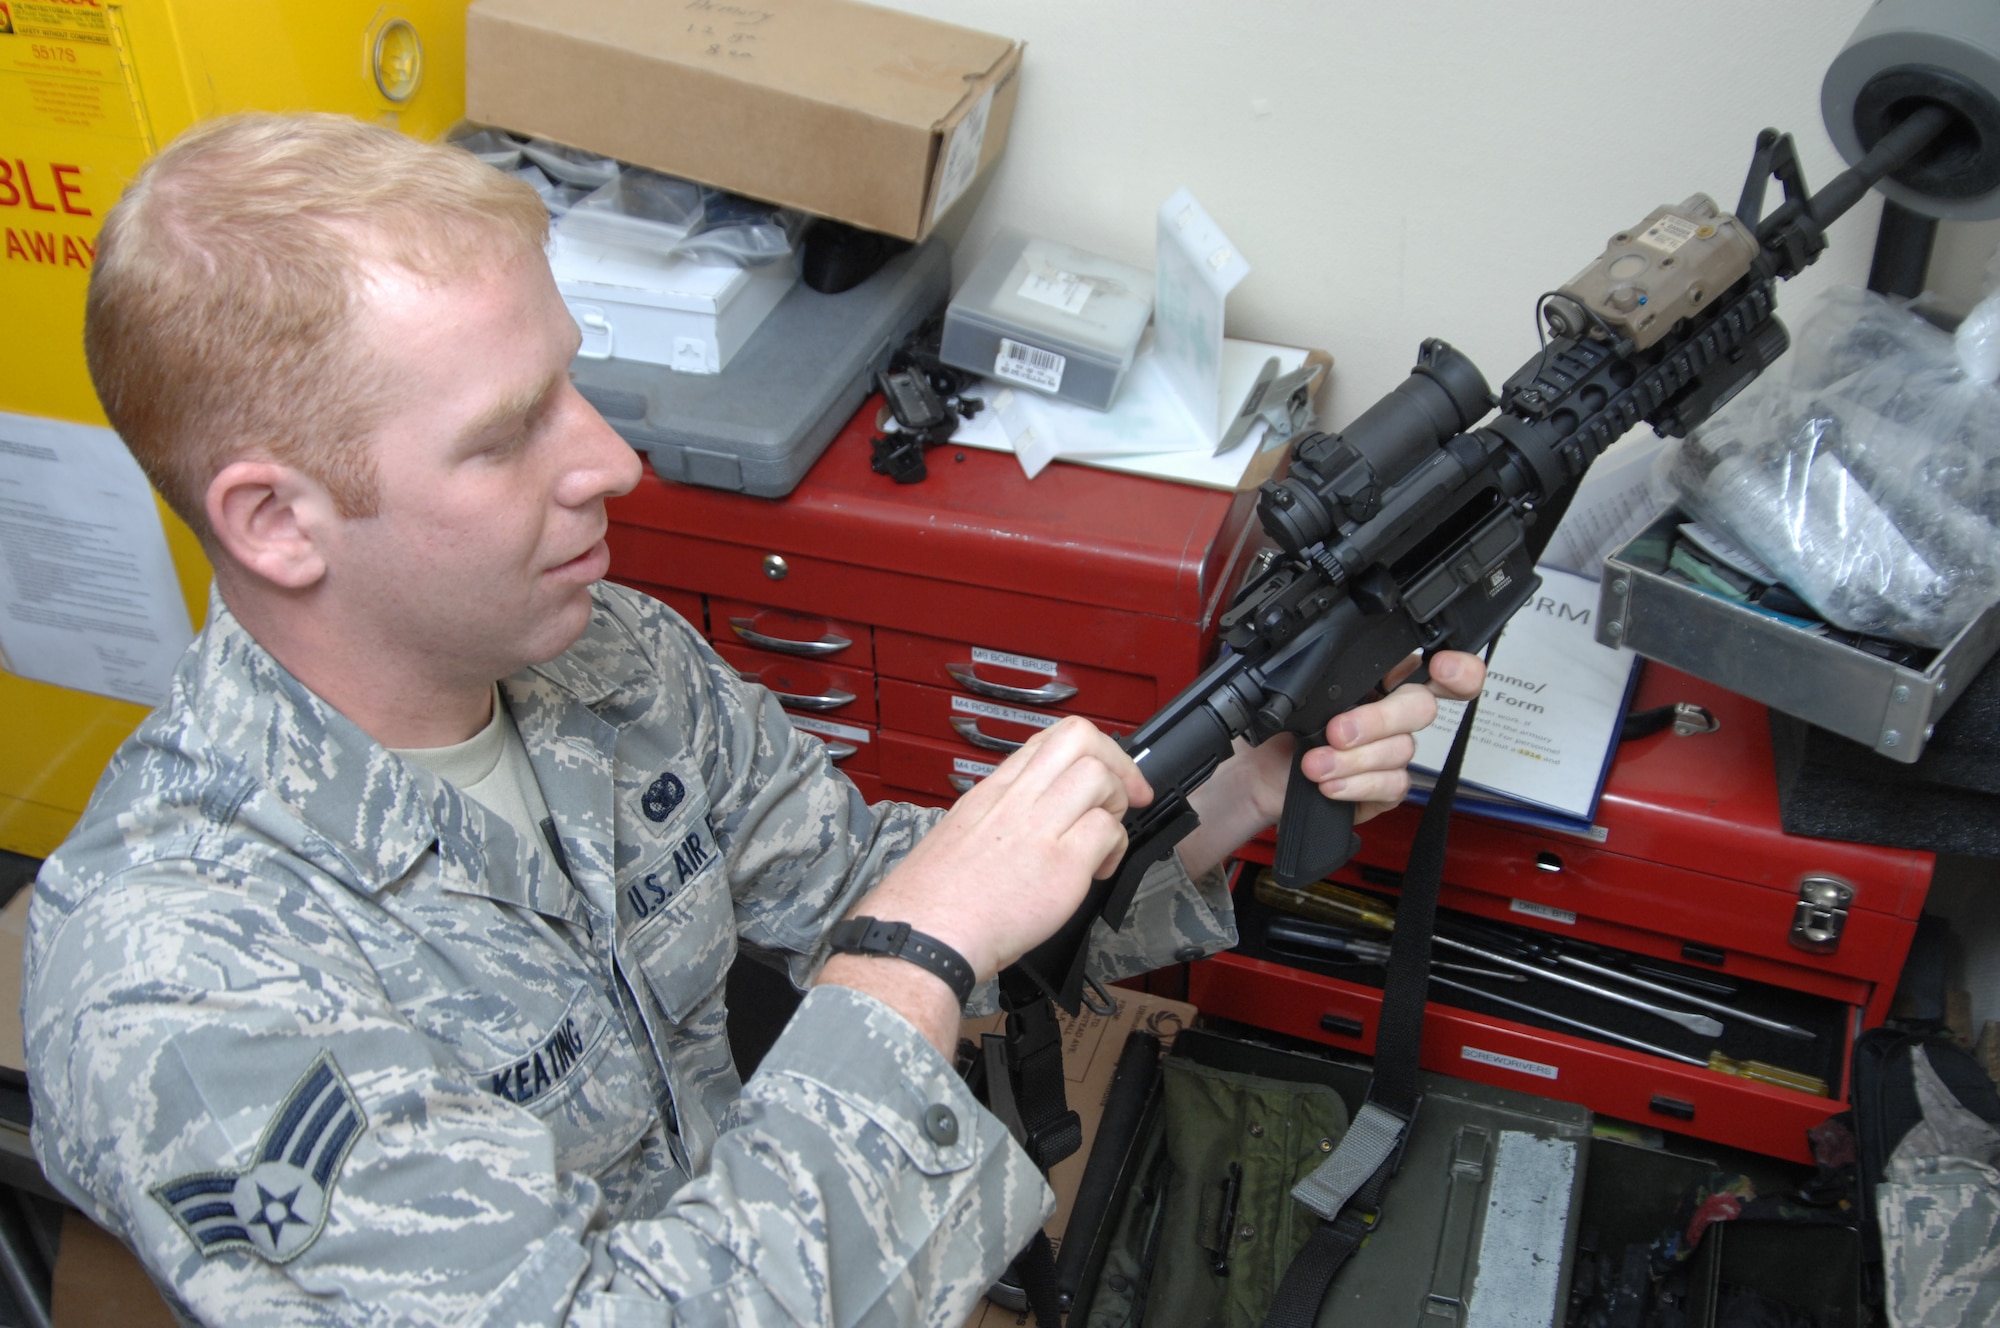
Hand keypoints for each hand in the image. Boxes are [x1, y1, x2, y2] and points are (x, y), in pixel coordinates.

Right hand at [816, 717, 1148, 1048]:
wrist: (925, 936)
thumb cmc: (937, 900)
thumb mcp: (963, 834)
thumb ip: (1003, 818)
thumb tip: (1042, 816)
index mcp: (992, 792)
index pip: (1047, 738)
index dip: (1087, 750)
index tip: (1102, 772)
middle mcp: (1016, 800)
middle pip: (1079, 738)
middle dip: (1116, 761)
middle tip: (1124, 793)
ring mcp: (1038, 828)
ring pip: (1098, 776)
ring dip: (1116, 803)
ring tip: (1104, 836)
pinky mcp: (1060, 865)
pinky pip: (1107, 831)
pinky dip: (1115, 848)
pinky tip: (1099, 869)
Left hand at [1297, 648, 1485, 822]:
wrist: (1259, 777)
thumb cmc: (1280, 732)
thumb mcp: (1295, 697)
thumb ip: (1326, 680)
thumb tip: (1340, 678)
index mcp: (1378, 679)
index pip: (1433, 666)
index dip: (1457, 667)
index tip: (1441, 666)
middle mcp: (1393, 714)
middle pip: (1421, 707)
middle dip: (1380, 719)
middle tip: (1337, 731)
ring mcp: (1392, 752)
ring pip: (1401, 750)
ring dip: (1354, 759)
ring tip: (1315, 765)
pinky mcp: (1386, 789)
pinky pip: (1393, 785)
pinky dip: (1359, 785)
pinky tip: (1331, 786)